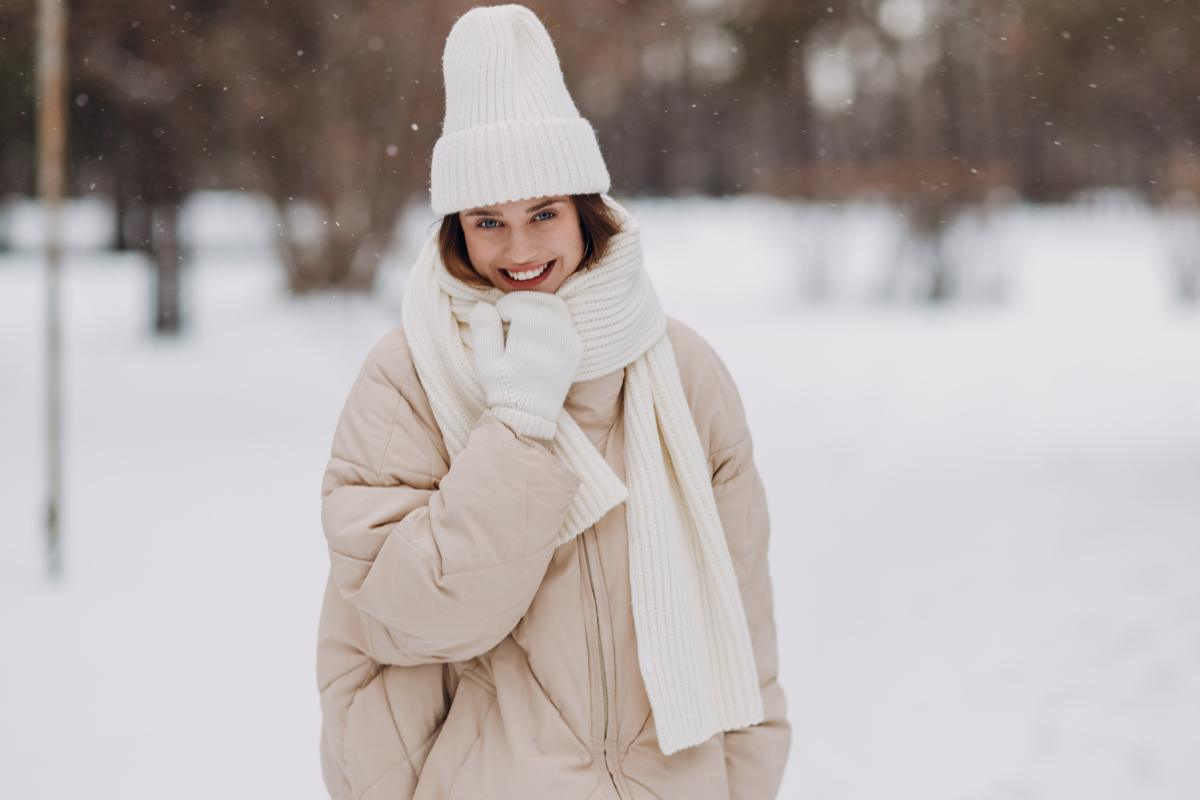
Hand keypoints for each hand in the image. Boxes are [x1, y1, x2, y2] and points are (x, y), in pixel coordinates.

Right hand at [467, 291, 582, 439]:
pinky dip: (549, 319)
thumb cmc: (505, 388)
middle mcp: (558, 332)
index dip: (502, 309)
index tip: (496, 324)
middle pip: (538, 299)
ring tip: (521, 325)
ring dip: (535, 308)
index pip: (519, 302)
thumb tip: (483, 305)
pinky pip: (564, 320)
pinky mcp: (577, 347)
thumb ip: (484, 329)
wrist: (531, 414)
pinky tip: (535, 335)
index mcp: (535, 334)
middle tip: (507, 321)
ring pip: (554, 305)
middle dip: (520, 304)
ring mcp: (571, 339)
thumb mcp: (486, 360)